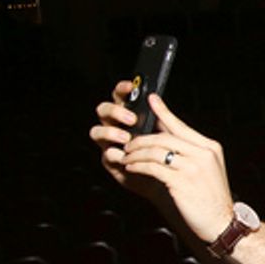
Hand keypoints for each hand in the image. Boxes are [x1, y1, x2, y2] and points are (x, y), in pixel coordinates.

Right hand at [90, 81, 164, 200]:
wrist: (166, 176)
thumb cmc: (165, 151)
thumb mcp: (167, 132)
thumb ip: (161, 116)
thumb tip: (155, 97)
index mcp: (128, 114)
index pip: (119, 96)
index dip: (122, 89)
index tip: (131, 86)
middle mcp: (115, 126)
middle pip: (103, 111)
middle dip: (115, 112)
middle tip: (132, 119)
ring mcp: (110, 144)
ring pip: (97, 131)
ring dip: (110, 133)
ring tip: (126, 138)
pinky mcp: (110, 161)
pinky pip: (105, 154)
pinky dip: (113, 154)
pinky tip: (123, 156)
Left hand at [117, 94, 235, 242]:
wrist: (221, 222)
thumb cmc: (211, 197)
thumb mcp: (207, 169)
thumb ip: (190, 152)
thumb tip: (165, 136)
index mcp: (209, 148)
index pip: (180, 125)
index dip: (163, 111)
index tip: (151, 100)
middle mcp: (203, 154)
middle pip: (164, 137)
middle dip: (140, 139)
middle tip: (127, 143)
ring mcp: (193, 168)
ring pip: (155, 151)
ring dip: (136, 153)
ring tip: (126, 157)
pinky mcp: (182, 182)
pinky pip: (153, 168)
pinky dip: (138, 166)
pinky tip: (131, 167)